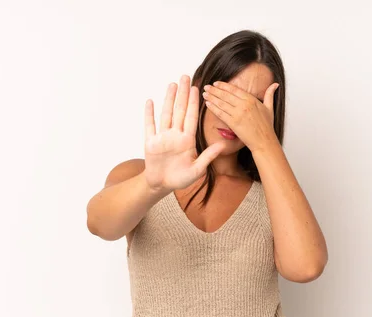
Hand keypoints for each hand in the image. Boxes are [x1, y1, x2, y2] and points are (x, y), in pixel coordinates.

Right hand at [143, 75, 226, 191]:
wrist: (162, 186)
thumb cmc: (180, 179)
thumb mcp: (197, 170)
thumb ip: (208, 156)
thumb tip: (222, 145)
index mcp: (187, 140)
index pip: (191, 117)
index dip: (194, 103)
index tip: (197, 88)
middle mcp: (175, 135)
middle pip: (179, 110)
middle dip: (183, 94)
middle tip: (186, 77)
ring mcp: (162, 137)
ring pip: (166, 114)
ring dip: (168, 99)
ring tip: (172, 84)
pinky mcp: (150, 142)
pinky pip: (149, 125)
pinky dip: (149, 114)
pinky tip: (150, 101)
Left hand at [202, 81, 279, 151]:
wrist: (264, 141)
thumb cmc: (267, 126)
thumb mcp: (270, 108)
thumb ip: (270, 95)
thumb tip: (275, 84)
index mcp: (251, 99)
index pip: (234, 89)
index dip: (223, 86)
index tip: (216, 83)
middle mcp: (244, 105)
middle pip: (226, 95)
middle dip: (214, 90)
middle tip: (206, 87)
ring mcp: (238, 114)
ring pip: (221, 103)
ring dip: (211, 97)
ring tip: (205, 94)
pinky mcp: (233, 123)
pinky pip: (221, 113)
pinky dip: (213, 108)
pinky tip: (207, 104)